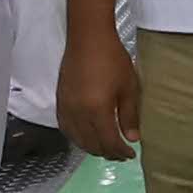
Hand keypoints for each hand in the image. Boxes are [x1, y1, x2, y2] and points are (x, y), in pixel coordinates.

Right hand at [58, 25, 143, 158]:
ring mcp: (67, 109)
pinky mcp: (60, 102)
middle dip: (107, 153)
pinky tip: (86, 136)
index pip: (109, 142)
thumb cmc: (113, 59)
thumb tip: (132, 139)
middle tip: (120, 154)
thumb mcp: (128, 87)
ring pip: (77, 139)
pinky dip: (77, 138)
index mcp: (98, 111)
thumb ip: (129, 116)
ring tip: (105, 147)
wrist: (87, 37)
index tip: (131, 154)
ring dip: (92, 147)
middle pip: (92, 145)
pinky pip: (66, 128)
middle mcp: (79, 114)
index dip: (121, 152)